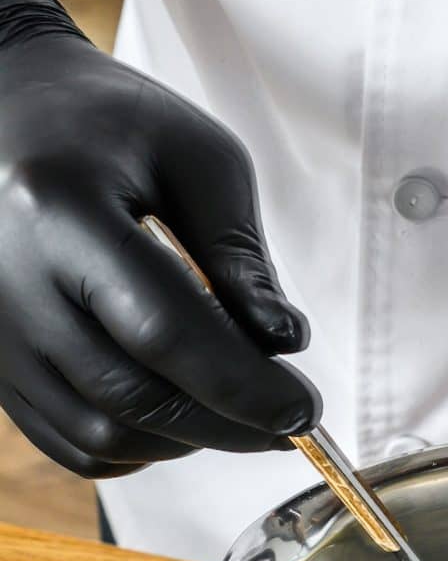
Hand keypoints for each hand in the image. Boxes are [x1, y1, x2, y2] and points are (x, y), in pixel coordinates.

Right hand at [0, 0, 318, 477]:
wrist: (5, 114)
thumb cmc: (105, 123)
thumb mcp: (195, 157)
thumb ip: (241, 256)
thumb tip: (283, 346)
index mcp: (57, 210)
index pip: (163, 332)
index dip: (244, 386)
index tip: (305, 410)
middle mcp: (8, 283)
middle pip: (134, 398)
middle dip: (229, 423)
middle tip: (289, 417)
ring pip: (105, 436)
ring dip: (188, 438)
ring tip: (233, 401)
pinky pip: (76, 444)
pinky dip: (142, 446)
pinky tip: (182, 411)